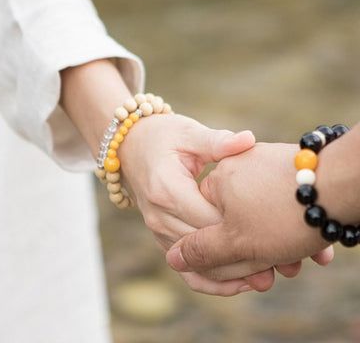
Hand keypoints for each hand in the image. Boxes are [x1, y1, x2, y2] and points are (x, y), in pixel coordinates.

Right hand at [166, 143, 333, 282]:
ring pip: (196, 264)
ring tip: (268, 277)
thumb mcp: (188, 133)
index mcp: (168, 189)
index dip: (244, 230)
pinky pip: (185, 266)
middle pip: (205, 247)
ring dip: (231, 273)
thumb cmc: (163, 136)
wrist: (130, 148)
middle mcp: (159, 215)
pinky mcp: (161, 236)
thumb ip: (217, 142)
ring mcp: (157, 229)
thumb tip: (249, 139)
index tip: (279, 232)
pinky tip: (239, 283)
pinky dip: (211, 279)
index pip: (210, 220)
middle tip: (285, 265)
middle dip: (243, 257)